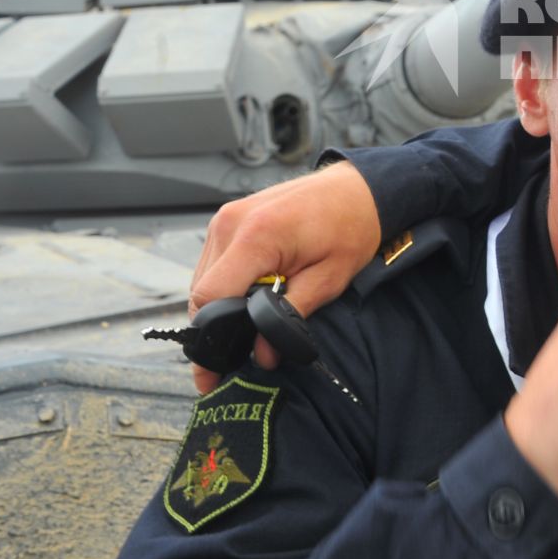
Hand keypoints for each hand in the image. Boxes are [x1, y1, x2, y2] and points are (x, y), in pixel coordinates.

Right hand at [187, 162, 382, 391]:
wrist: (356, 188)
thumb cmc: (349, 227)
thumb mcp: (329, 279)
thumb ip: (291, 318)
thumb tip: (262, 356)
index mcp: (256, 236)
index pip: (210, 296)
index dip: (211, 338)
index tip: (216, 370)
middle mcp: (231, 224)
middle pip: (200, 292)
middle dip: (215, 328)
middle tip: (232, 358)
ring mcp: (225, 218)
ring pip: (203, 279)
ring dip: (220, 306)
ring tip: (248, 324)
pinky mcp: (227, 219)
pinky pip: (213, 263)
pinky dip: (225, 285)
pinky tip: (250, 296)